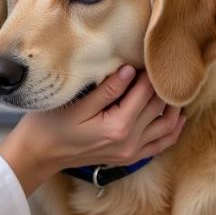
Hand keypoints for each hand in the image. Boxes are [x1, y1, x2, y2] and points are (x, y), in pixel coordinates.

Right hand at [0, 66, 185, 195]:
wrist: (39, 154)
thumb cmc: (51, 125)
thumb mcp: (77, 104)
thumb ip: (107, 89)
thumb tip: (131, 70)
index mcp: (118, 127)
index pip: (145, 93)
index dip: (149, 73)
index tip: (148, 56)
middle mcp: (130, 142)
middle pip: (158, 108)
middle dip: (162, 86)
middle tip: (160, 66)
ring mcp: (131, 153)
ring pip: (167, 127)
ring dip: (173, 107)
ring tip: (171, 86)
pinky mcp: (129, 158)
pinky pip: (160, 145)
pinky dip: (172, 131)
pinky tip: (176, 117)